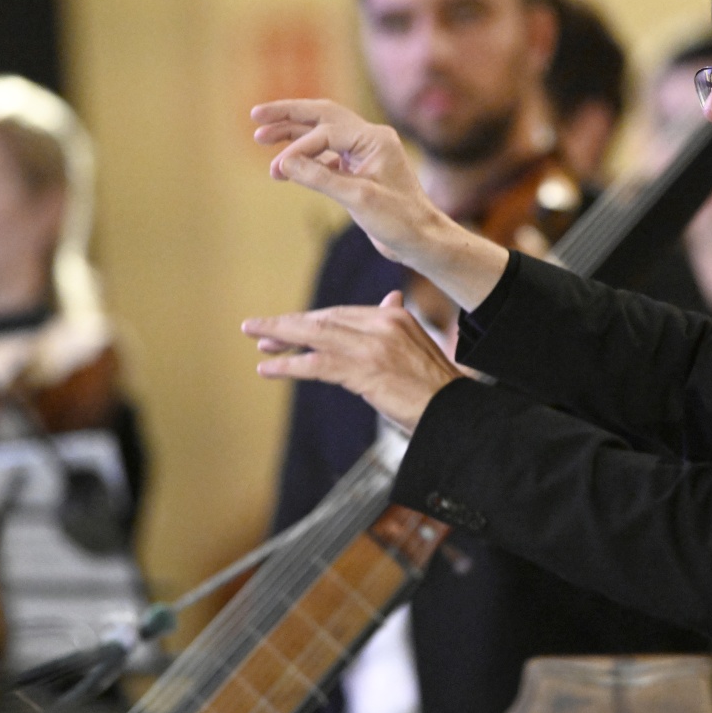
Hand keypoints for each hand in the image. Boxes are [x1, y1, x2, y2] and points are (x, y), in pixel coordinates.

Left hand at [243, 291, 461, 433]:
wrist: (455, 412)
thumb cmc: (436, 387)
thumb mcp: (417, 347)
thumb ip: (396, 324)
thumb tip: (390, 300)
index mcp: (395, 317)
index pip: (341, 313)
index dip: (310, 320)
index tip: (286, 329)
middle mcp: (383, 324)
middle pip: (324, 319)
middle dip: (289, 325)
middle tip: (256, 329)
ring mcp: (373, 346)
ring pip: (316, 336)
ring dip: (281, 338)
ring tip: (257, 342)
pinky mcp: (365, 370)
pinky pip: (317, 364)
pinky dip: (289, 365)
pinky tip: (268, 367)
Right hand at [251, 99, 508, 310]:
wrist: (422, 241)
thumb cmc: (400, 220)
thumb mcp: (358, 199)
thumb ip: (319, 178)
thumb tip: (283, 162)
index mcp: (374, 139)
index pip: (326, 132)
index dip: (300, 147)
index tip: (280, 168)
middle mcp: (370, 140)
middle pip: (321, 116)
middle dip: (288, 116)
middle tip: (256, 116)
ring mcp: (365, 154)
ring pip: (322, 135)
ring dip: (293, 138)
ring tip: (261, 140)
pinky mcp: (360, 172)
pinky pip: (326, 156)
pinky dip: (305, 160)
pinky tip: (286, 169)